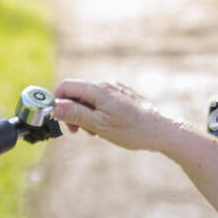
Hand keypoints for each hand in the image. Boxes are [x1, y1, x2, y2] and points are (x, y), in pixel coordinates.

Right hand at [50, 78, 173, 151]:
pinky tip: (107, 127)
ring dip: (85, 115)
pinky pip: (102, 102)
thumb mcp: (99, 125)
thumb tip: (54, 106)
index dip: (58, 102)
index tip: (61, 120)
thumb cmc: (132, 130)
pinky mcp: (123, 96)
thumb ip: (75, 114)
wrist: (162, 131)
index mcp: (98, 89)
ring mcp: (116, 89)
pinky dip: (98, 114)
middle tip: (79, 131)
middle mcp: (106, 85)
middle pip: (77, 93)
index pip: (66, 86)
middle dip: (72, 112)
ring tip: (96, 132)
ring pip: (89, 99)